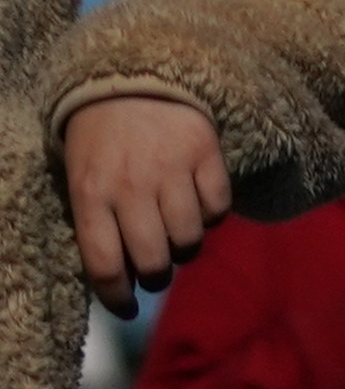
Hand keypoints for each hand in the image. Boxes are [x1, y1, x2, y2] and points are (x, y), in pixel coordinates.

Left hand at [60, 96, 230, 312]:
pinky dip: (211, 217)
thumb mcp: (81, 180)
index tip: (126, 308)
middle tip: (156, 270)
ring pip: (189, 239)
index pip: (105, 265)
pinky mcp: (205, 152)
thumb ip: (96, 223)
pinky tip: (198, 206)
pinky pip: (218, 208)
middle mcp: (130, 185)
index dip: (117, 298)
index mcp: (90, 195)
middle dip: (155, 276)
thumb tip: (120, 276)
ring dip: (185, 249)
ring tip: (178, 238)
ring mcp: (170, 168)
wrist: (129, 80)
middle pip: (152, 260)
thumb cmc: (99, 141)